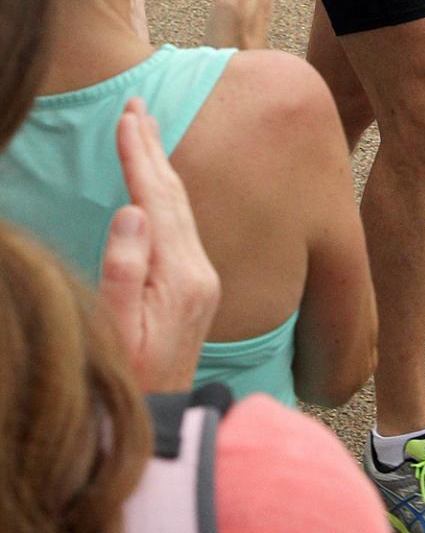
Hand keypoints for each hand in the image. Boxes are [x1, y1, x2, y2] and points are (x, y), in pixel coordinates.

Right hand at [100, 99, 219, 392]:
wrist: (161, 428)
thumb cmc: (128, 387)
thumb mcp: (116, 334)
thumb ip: (123, 271)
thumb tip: (132, 210)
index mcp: (182, 277)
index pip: (157, 201)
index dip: (139, 157)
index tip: (127, 117)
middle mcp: (199, 272)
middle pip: (174, 195)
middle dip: (152, 147)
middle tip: (135, 104)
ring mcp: (200, 279)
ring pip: (179, 207)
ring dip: (159, 165)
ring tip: (143, 129)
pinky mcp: (194, 288)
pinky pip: (179, 224)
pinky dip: (164, 192)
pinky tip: (155, 184)